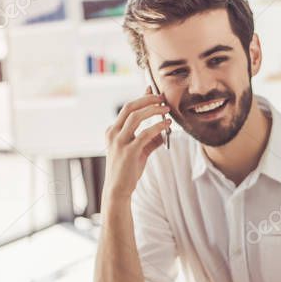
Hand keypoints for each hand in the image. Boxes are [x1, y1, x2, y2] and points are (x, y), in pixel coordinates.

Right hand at [102, 86, 171, 201]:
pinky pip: (145, 134)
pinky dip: (158, 126)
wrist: (118, 189)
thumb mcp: (138, 152)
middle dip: (147, 99)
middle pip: (130, 107)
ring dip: (153, 110)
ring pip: (136, 117)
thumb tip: (164, 131)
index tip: (153, 91)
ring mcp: (119, 142)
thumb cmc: (127, 170)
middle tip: (162, 98)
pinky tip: (167, 124)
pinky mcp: (128, 152)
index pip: (128, 108)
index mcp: (112, 131)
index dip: (141, 98)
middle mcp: (113, 133)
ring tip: (167, 109)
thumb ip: (150, 140)